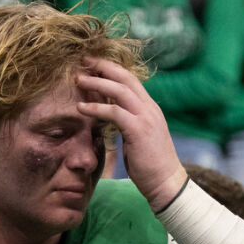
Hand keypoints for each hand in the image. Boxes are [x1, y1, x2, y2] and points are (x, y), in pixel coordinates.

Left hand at [75, 57, 184, 209]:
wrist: (166, 183)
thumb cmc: (150, 164)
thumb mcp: (138, 137)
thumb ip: (128, 123)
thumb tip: (111, 116)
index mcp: (150, 108)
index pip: (130, 80)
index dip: (111, 70)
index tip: (93, 65)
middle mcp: (150, 108)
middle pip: (125, 78)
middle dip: (103, 66)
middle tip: (83, 60)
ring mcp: (146, 117)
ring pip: (119, 90)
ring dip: (97, 82)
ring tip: (77, 79)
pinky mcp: (139, 130)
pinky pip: (114, 112)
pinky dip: (96, 107)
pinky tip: (80, 108)